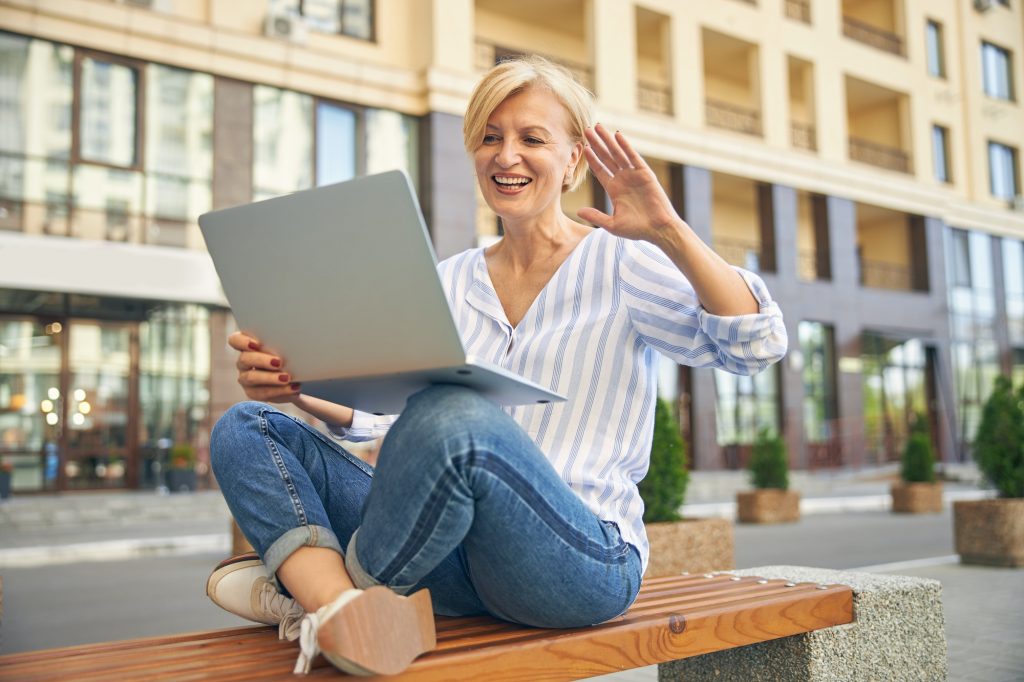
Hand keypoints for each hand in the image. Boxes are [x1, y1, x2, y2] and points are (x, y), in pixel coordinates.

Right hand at [228, 331, 301, 402]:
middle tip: (279, 362)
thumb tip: (297, 340)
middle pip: (244, 359)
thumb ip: (285, 343)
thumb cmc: (290, 355)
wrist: (295, 376)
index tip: (256, 344)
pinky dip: (279, 391)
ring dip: (270, 378)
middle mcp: (244, 361)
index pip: (235, 340)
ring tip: (287, 378)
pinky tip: (294, 388)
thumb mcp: (288, 347)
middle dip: (262, 360)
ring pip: (251, 377)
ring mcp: (246, 378)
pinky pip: (262, 393)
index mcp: (248, 345)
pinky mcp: (253, 392)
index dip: (242, 342)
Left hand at [577, 124, 682, 242]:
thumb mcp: (612, 224)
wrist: (658, 229)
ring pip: (618, 153)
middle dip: (596, 144)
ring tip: (598, 127)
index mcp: (614, 190)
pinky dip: (626, 146)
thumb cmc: (637, 230)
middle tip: (586, 130)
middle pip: (606, 157)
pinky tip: (617, 135)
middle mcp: (623, 179)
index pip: (600, 170)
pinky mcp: (645, 173)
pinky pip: (633, 157)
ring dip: (608, 140)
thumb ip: (596, 216)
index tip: (583, 148)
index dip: (592, 159)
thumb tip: (578, 212)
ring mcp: (634, 175)